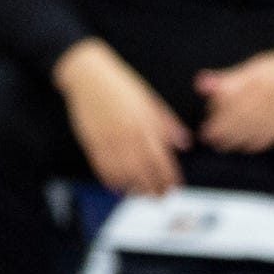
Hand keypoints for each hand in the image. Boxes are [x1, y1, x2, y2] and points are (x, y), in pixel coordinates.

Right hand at [53, 40, 189, 196]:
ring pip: (122, 174)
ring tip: (141, 195)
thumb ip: (168, 124)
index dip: (169, 178)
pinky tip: (119, 188)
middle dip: (154, 189)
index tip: (175, 187)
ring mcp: (108, 140)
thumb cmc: (122, 86)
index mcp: (145, 125)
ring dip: (133, 189)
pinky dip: (111, 181)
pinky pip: (101, 168)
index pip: (162, 160)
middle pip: (143, 173)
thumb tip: (184, 144)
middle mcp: (127, 135)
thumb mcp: (151, 102)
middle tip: (161, 197)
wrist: (88, 75)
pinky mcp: (91, 141)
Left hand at [194, 36, 273, 154]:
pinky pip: (271, 135)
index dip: (216, 116)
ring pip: (254, 129)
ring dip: (236, 140)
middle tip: (210, 139)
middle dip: (223, 131)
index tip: (206, 126)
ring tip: (224, 146)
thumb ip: (227, 79)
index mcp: (256, 79)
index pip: (230, 100)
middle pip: (240, 117)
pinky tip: (246, 147)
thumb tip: (200, 85)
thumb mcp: (252, 68)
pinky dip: (257, 143)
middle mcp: (267, 95)